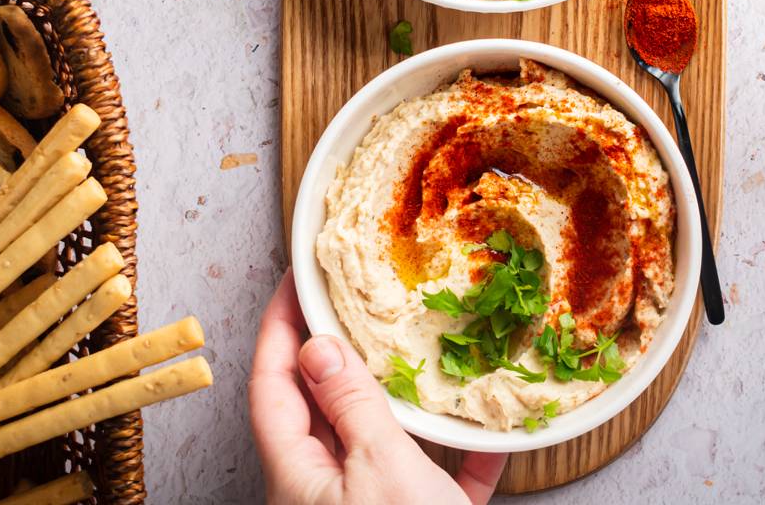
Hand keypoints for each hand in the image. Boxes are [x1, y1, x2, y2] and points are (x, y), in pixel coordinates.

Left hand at [249, 271, 506, 504]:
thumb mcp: (379, 470)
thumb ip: (350, 405)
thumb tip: (316, 346)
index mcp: (298, 478)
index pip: (273, 386)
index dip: (279, 329)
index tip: (295, 281)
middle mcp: (325, 497)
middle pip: (321, 412)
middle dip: (338, 354)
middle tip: (354, 300)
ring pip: (380, 445)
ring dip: (402, 401)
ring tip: (420, 351)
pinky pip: (435, 485)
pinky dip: (461, 459)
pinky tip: (492, 436)